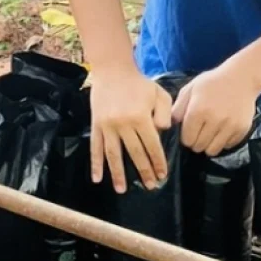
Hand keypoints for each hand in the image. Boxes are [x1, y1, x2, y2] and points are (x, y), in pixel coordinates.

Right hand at [89, 67, 173, 193]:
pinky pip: (96, 147)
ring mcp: (108, 126)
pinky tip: (97, 178)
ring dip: (118, 174)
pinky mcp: (96, 125)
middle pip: (135, 153)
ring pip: (113, 155)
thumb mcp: (159, 94)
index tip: (162, 175)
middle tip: (149, 186)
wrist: (113, 70)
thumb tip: (162, 132)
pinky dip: (95, 163)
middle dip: (143, 171)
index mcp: (140, 118)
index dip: (158, 162)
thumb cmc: (139, 83)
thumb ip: (164, 114)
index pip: (152, 145)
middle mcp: (123, 124)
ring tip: (121, 190)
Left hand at [172, 63, 260, 156]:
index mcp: (198, 110)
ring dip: (208, 145)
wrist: (241, 78)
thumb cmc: (212, 83)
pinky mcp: (242, 130)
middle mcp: (214, 120)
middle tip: (199, 133)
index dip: (185, 137)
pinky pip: (228, 146)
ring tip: (209, 134)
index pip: (187, 139)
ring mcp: (230, 126)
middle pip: (199, 147)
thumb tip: (170, 125)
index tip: (188, 131)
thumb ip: (178, 108)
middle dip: (196, 142)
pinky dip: (223, 142)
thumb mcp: (190, 89)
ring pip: (213, 150)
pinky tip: (222, 130)